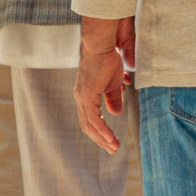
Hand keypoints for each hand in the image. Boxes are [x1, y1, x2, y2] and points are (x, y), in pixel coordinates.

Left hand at [74, 22, 132, 154]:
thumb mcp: (115, 82)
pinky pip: (94, 119)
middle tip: (113, 149)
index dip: (101, 131)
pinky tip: (110, 138)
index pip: (90, 119)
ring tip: (114, 147)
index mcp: (86, 95)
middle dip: (101, 139)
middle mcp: (81, 98)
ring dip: (102, 138)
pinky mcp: (87, 95)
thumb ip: (114, 98)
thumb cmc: (108, 59)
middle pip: (88, 125)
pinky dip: (102, 130)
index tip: (112, 140)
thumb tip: (115, 113)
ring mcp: (82, 97)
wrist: (103, 45)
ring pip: (89, 125)